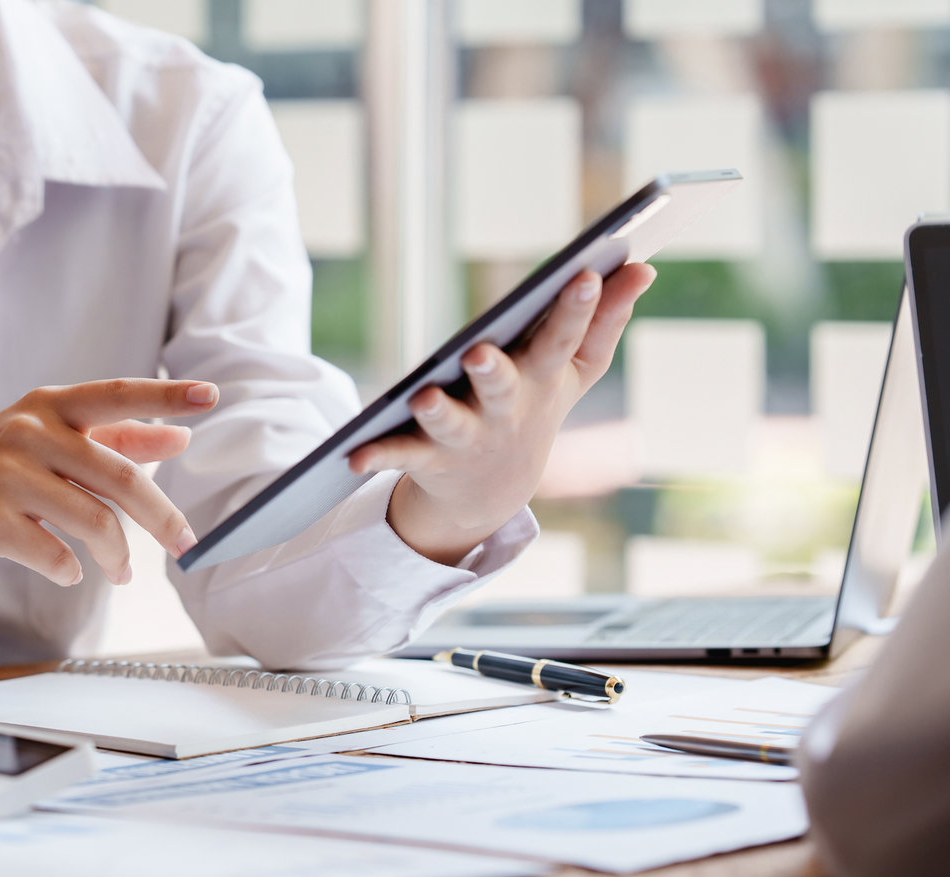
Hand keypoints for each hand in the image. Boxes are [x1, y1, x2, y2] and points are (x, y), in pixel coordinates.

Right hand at [0, 379, 218, 585]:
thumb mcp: (44, 444)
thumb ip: (111, 439)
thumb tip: (177, 438)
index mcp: (47, 406)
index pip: (115, 396)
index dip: (164, 396)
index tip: (209, 396)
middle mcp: (27, 431)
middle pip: (119, 474)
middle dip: (162, 516)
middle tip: (184, 544)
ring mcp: (4, 474)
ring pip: (93, 520)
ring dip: (117, 557)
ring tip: (121, 572)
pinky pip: (54, 553)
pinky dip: (71, 571)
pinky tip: (69, 572)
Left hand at [348, 264, 657, 563]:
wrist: (492, 490)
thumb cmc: (535, 405)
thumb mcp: (573, 371)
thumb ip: (605, 320)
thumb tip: (642, 269)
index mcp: (542, 379)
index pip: (563, 339)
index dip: (578, 309)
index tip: (585, 274)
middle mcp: (506, 410)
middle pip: (503, 386)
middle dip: (494, 371)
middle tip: (480, 351)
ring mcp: (467, 437)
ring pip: (451, 424)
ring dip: (437, 413)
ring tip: (422, 398)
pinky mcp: (428, 457)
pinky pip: (400, 455)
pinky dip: (377, 455)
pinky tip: (351, 455)